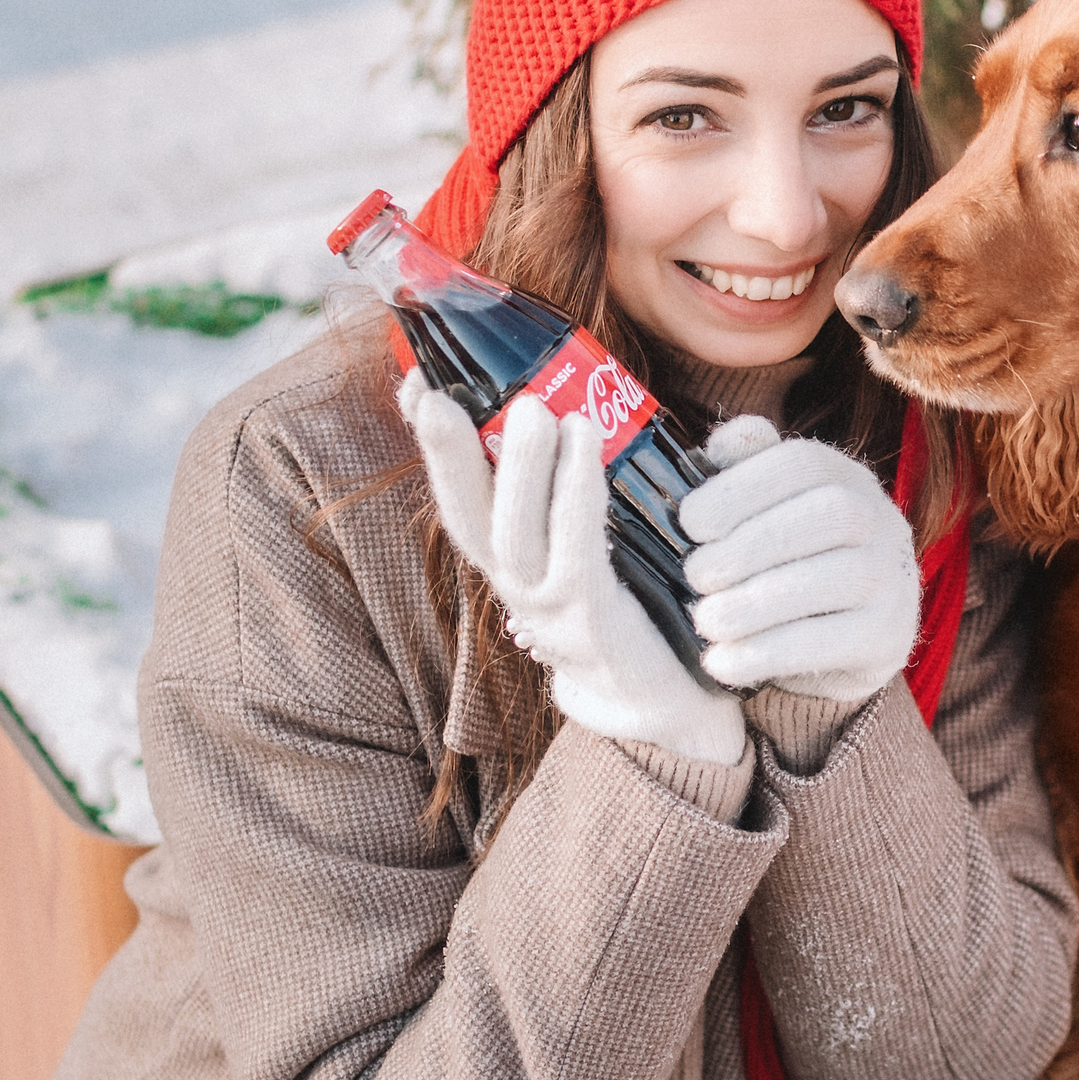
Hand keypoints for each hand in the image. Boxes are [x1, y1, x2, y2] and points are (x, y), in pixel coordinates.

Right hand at [401, 371, 744, 765]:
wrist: (663, 697)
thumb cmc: (634, 606)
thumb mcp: (590, 541)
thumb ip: (574, 485)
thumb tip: (574, 400)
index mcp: (507, 561)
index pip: (457, 497)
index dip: (433, 444)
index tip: (415, 382)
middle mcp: (513, 584)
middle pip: (466, 516)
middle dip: (445, 452)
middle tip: (437, 391)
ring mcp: (546, 606)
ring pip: (515, 534)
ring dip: (519, 465)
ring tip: (532, 406)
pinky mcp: (589, 617)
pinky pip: (575, 547)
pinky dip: (575, 490)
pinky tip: (584, 440)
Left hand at [679, 418, 921, 701]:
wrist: (839, 646)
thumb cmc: (787, 562)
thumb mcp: (768, 511)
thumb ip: (745, 470)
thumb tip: (719, 445)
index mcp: (846, 479)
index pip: (804, 463)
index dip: (743, 487)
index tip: (690, 522)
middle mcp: (881, 522)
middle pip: (831, 515)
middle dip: (752, 544)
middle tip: (696, 574)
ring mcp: (893, 581)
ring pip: (837, 579)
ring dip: (757, 602)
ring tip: (704, 620)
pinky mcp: (886, 641)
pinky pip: (831, 643)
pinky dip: (767, 653)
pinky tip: (720, 662)